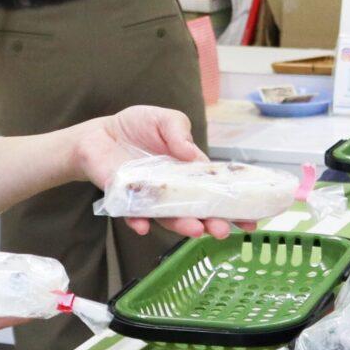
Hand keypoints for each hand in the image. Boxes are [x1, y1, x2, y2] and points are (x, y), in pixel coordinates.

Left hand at [70, 105, 243, 239]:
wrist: (99, 134)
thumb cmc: (136, 127)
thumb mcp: (164, 119)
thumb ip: (179, 130)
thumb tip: (190, 152)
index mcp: (188, 172)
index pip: (214, 190)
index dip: (232, 205)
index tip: (250, 220)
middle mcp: (173, 190)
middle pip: (196, 210)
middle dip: (212, 222)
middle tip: (223, 231)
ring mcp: (150, 197)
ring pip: (168, 217)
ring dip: (181, 225)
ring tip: (195, 230)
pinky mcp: (125, 200)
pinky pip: (133, 215)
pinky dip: (138, 221)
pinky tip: (143, 226)